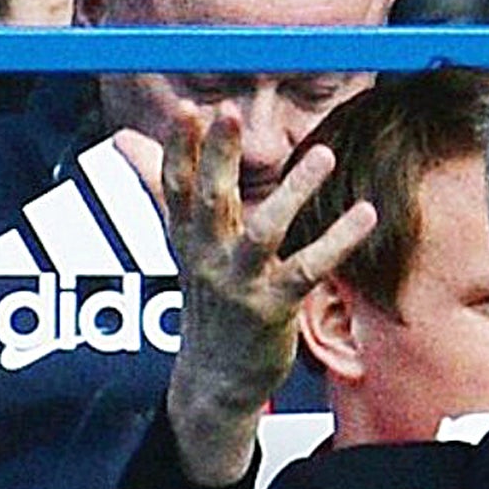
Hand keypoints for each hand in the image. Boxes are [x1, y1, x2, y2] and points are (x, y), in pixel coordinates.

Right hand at [117, 106, 375, 485]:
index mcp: (187, 238)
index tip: (188, 108)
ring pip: (264, 231)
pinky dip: (339, 241)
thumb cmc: (209, 301)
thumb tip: (122, 138)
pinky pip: (309, 269)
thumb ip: (160, 187)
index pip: (175, 186)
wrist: (216, 380)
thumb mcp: (183, 244)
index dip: (180, 147)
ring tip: (323, 154)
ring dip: (295, 191)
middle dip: (219, 156)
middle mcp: (208, 258)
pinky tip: (366, 214)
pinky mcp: (274, 308)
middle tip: (231, 112)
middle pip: (212, 199)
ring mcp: (241, 284)